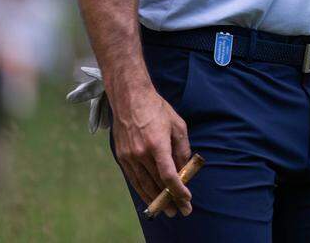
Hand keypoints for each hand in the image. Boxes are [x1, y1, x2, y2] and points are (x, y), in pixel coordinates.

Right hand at [110, 87, 192, 216]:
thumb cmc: (157, 109)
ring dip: (155, 199)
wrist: (130, 98)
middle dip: (170, 199)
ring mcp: (129, 156)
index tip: (187, 199)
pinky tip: (149, 197)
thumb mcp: (177, 125)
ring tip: (166, 210)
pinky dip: (142, 190)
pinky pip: (133, 179)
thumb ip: (182, 148)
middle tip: (180, 211)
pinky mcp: (121, 156)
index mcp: (157, 144)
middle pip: (156, 183)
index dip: (178, 190)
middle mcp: (141, 153)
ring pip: (143, 184)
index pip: (168, 175)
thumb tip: (184, 168)